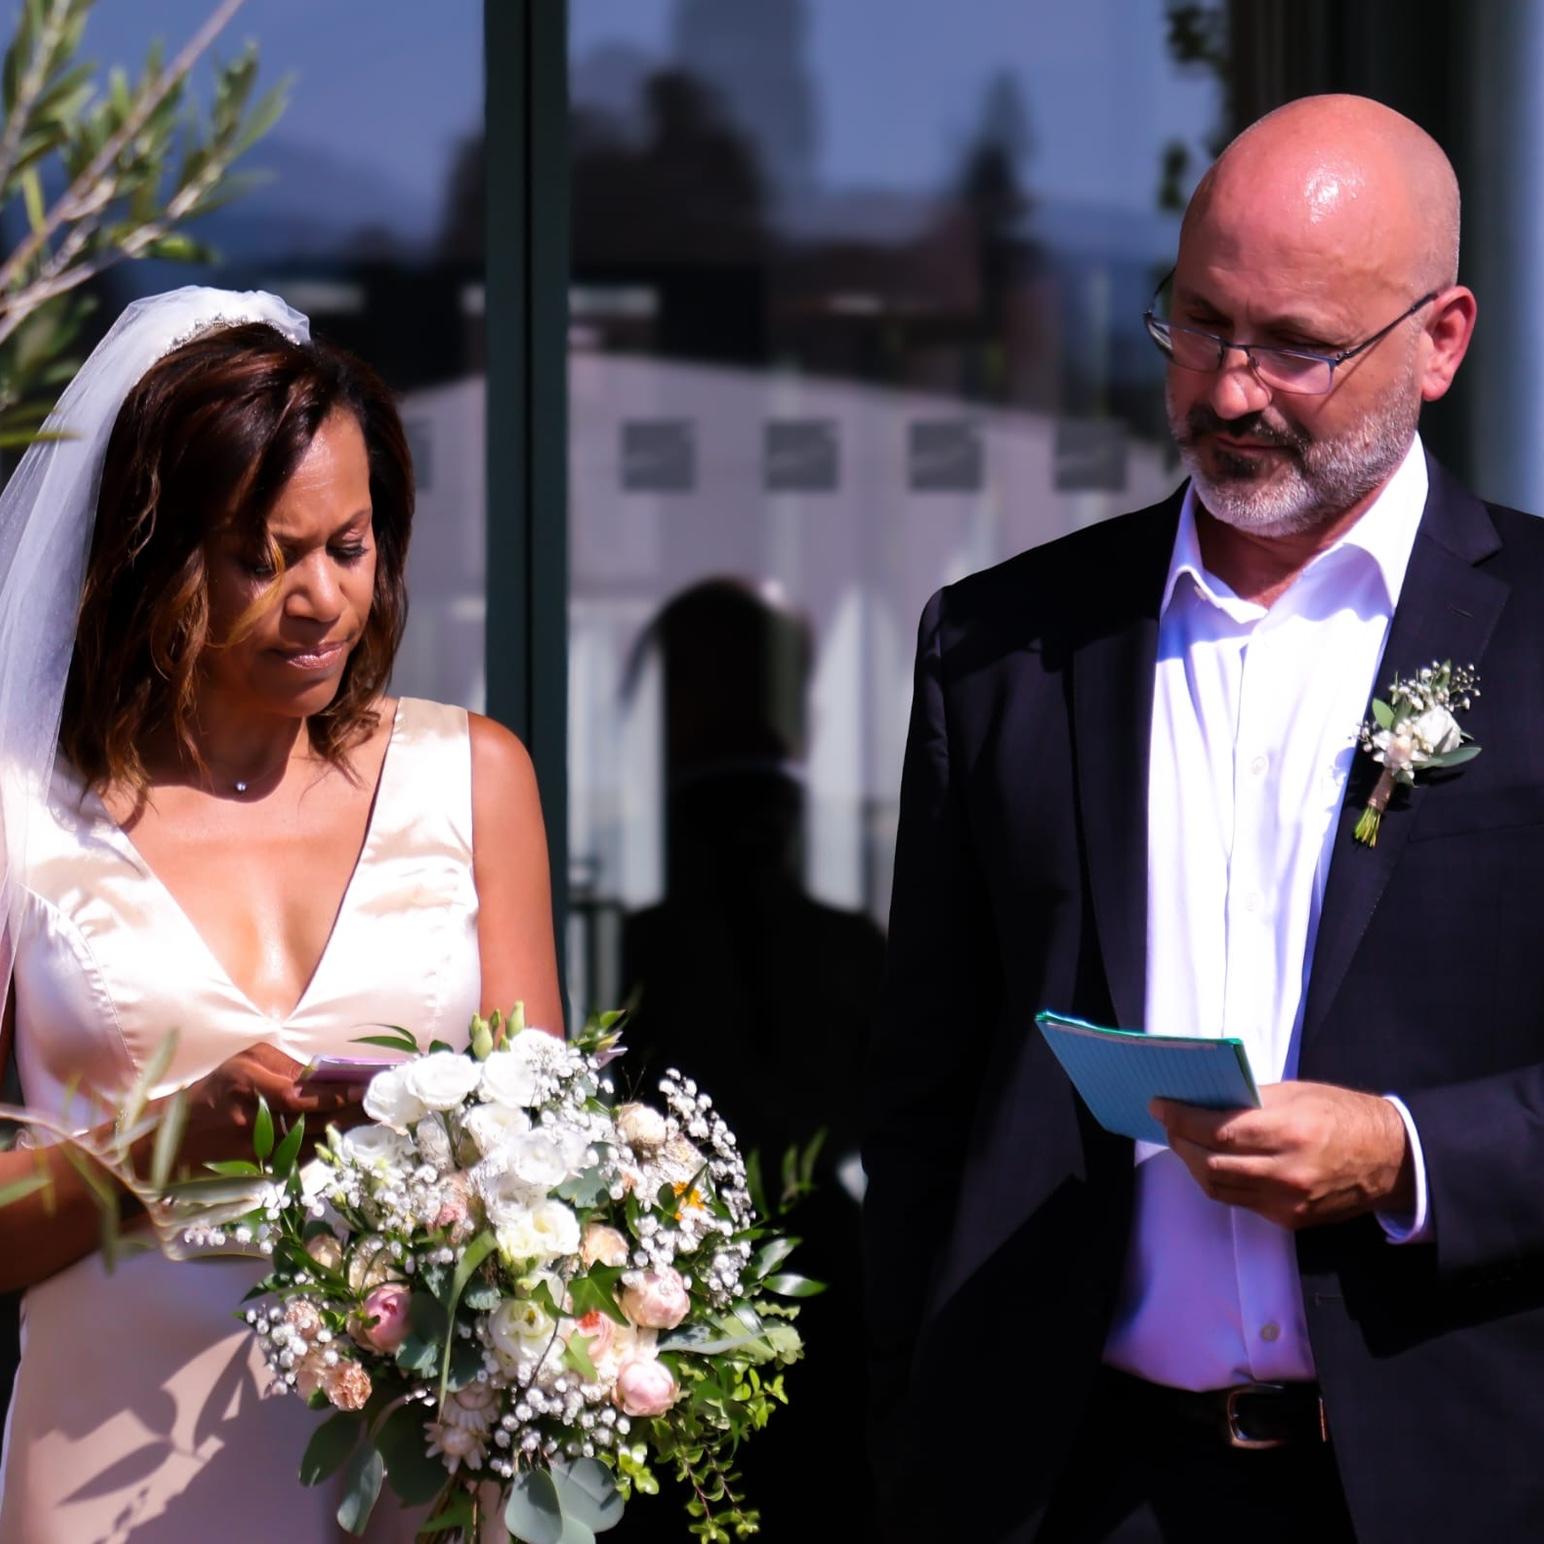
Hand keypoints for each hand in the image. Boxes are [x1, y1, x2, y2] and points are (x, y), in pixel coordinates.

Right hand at [166, 1041, 367, 1172]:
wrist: (175, 1137)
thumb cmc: (216, 1090)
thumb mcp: (246, 1063)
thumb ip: (286, 1066)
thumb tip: (325, 1077)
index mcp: (248, 1084)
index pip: (303, 1094)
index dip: (338, 1095)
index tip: (367, 1089)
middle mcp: (254, 1120)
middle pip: (314, 1120)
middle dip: (352, 1112)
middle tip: (380, 1104)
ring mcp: (257, 1150)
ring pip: (314, 1141)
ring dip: (344, 1131)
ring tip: (371, 1118)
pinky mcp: (260, 1171)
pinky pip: (302, 1158)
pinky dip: (325, 1147)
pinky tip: (344, 1137)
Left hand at [1151, 1081, 1413, 1229]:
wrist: (1391, 1160)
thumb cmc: (1342, 1115)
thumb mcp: (1297, 1093)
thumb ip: (1250, 1100)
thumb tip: (1204, 1100)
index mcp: (1290, 1132)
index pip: (1218, 1131)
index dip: (1182, 1119)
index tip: (1159, 1106)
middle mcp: (1287, 1173)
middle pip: (1211, 1165)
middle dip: (1181, 1142)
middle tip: (1168, 1123)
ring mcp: (1288, 1203)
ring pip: (1219, 1189)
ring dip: (1193, 1165)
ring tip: (1184, 1142)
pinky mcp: (1290, 1220)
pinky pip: (1240, 1201)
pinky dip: (1219, 1181)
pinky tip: (1213, 1163)